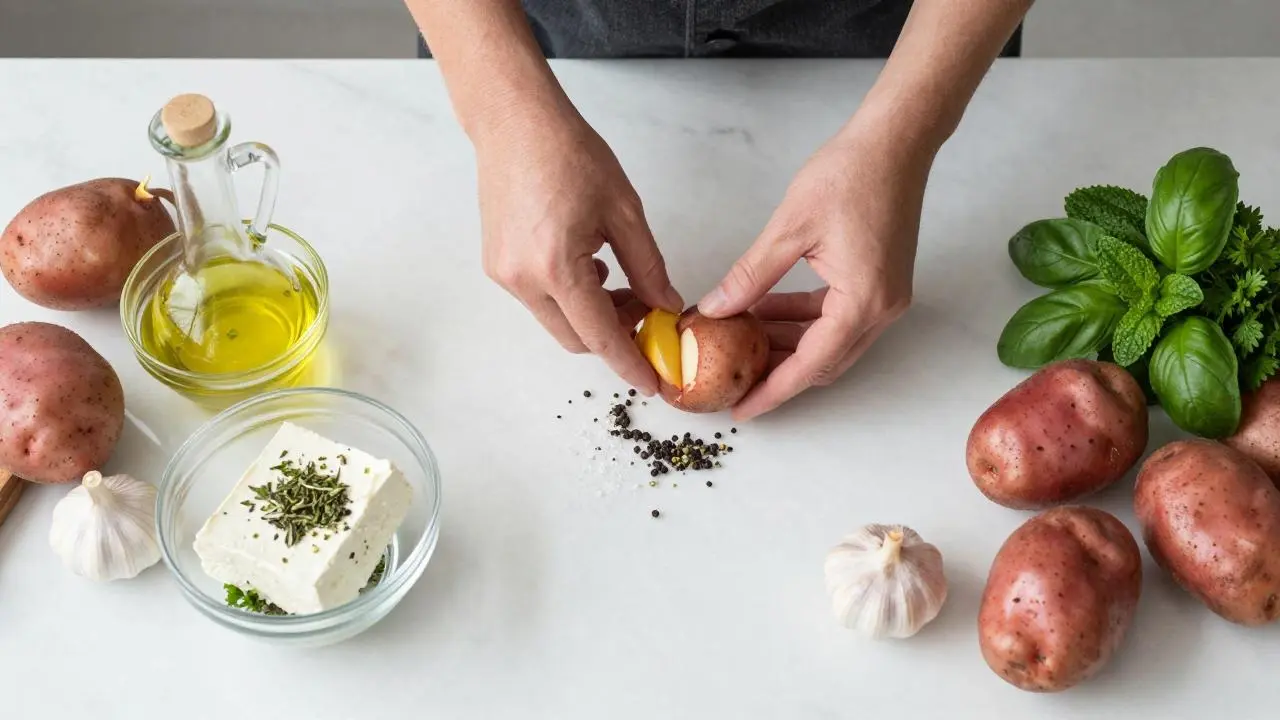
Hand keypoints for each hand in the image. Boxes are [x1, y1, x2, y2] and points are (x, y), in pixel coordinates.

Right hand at [475, 108, 683, 394]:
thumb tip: (665, 305)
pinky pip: (539, 300)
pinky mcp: (497, 265)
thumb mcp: (624, 211)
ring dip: (592, 317)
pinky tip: (591, 270)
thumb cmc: (569, 154)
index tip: (654, 383)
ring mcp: (504, 275)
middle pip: (576, 338)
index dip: (630, 364)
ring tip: (624, 286)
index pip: (600, 336)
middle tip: (649, 316)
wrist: (515, 123)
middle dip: (615, 338)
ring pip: (558, 321)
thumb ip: (648, 267)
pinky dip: (570, 299)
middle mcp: (523, 280)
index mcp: (557, 268)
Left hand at [698, 118, 934, 419]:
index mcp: (862, 302)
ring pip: (829, 341)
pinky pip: (837, 317)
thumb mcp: (788, 229)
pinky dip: (803, 320)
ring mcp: (885, 297)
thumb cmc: (849, 174)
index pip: (810, 365)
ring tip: (740, 342)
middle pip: (823, 362)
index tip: (742, 410)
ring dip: (787, 344)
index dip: (772, 391)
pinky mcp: (880, 282)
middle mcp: (881, 309)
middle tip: (733, 379)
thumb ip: (751, 277)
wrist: (895, 141)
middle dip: (776, 373)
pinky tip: (766, 311)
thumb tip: (716, 311)